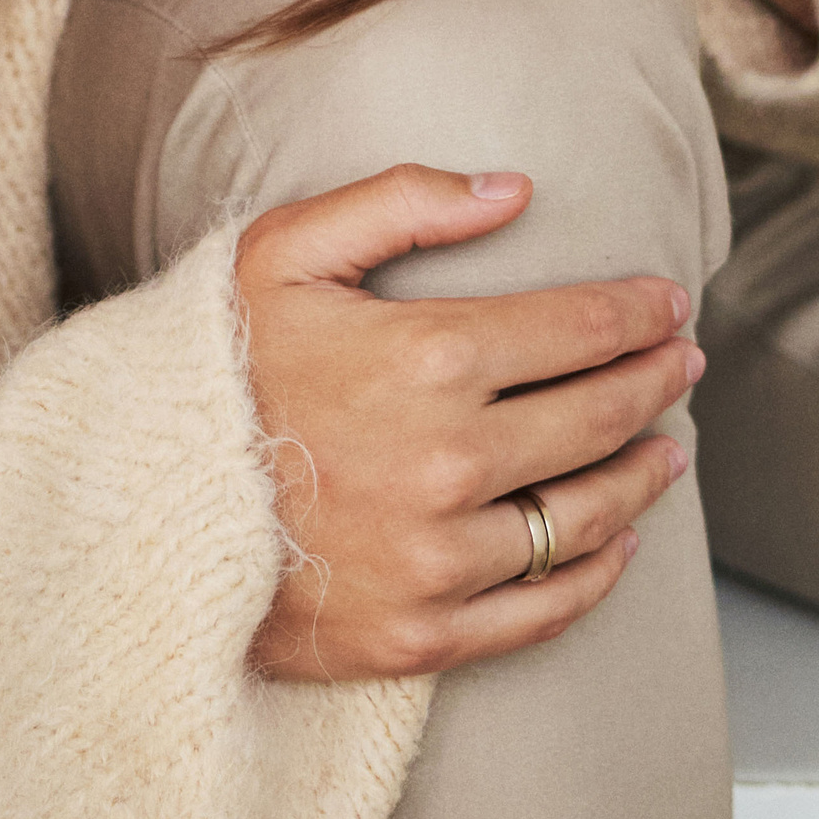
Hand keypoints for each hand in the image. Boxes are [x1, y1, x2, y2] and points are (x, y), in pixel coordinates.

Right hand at [238, 165, 700, 680]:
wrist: (136, 503)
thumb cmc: (212, 364)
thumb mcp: (282, 251)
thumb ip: (401, 202)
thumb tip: (514, 188)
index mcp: (425, 356)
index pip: (577, 329)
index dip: (637, 311)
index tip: (669, 301)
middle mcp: (449, 460)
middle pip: (598, 416)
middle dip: (656, 380)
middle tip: (682, 361)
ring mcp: (441, 555)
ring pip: (588, 515)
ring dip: (643, 474)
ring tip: (666, 447)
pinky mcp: (425, 630)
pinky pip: (546, 607)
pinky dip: (598, 573)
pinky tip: (617, 543)